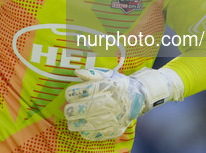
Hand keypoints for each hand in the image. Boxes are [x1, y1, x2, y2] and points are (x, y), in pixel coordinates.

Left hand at [64, 67, 182, 140]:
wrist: (138, 97)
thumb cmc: (118, 84)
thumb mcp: (108, 75)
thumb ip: (92, 74)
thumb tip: (76, 72)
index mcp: (109, 87)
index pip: (89, 90)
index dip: (75, 93)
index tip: (68, 95)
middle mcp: (113, 102)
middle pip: (89, 108)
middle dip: (74, 110)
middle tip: (67, 110)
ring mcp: (115, 117)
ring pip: (93, 123)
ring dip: (78, 124)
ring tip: (71, 122)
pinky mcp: (116, 128)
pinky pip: (100, 133)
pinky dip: (88, 133)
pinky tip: (81, 130)